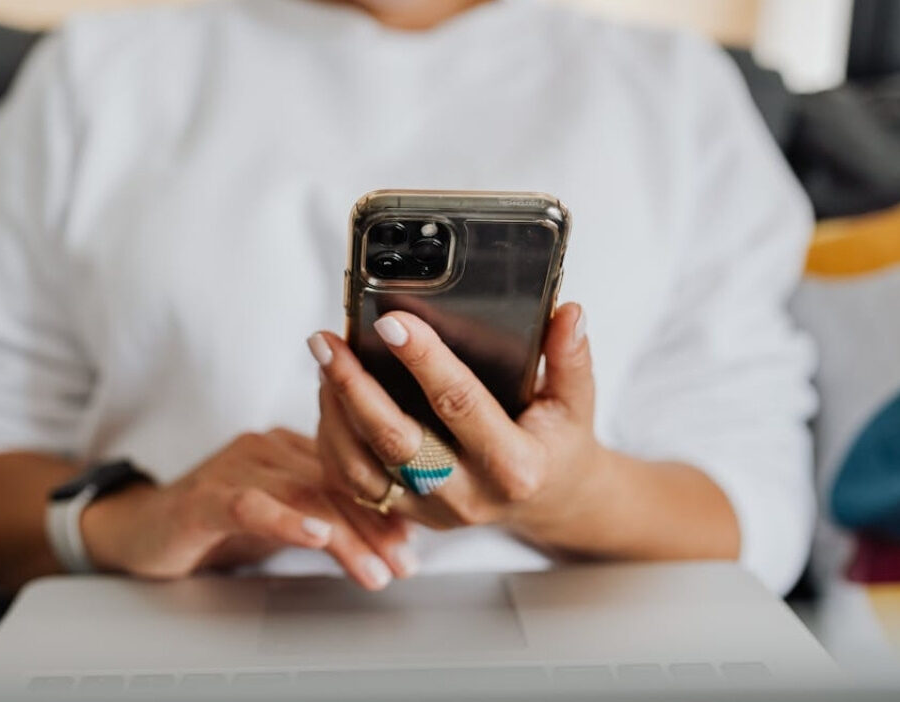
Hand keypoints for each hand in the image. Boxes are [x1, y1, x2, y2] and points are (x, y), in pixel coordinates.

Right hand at [81, 429, 417, 589]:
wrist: (136, 530)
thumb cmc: (212, 523)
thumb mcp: (277, 517)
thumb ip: (324, 516)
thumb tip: (391, 536)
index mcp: (287, 447)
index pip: (349, 472)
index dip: (384, 506)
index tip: (412, 542)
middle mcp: (264, 448)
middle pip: (333, 482)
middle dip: (374, 525)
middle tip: (402, 562)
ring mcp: (233, 468)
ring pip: (302, 494)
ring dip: (345, 534)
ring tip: (373, 568)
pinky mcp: (203, 497)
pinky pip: (250, 504)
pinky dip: (286, 519)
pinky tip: (313, 535)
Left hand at [309, 303, 606, 541]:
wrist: (549, 500)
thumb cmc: (558, 443)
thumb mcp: (575, 401)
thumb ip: (570, 358)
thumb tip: (569, 312)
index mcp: (514, 466)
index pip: (460, 405)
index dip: (424, 361)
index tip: (392, 322)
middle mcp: (468, 496)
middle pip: (396, 441)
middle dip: (354, 387)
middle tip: (327, 342)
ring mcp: (433, 512)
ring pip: (362, 468)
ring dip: (333, 412)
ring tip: (323, 361)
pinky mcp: (407, 515)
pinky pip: (354, 484)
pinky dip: (333, 440)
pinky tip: (327, 397)